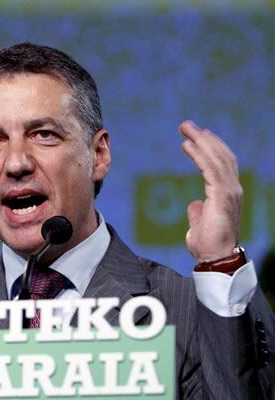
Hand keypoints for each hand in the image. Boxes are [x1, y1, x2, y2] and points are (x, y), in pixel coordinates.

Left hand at [179, 120, 241, 261]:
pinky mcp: (222, 196)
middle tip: (187, 125)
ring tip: (185, 128)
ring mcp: (229, 191)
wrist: (215, 257)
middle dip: (204, 138)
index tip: (199, 135)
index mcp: (226, 194)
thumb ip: (198, 211)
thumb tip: (194, 203)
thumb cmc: (208, 244)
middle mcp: (232, 189)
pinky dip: (199, 155)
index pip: (221, 164)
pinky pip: (210, 169)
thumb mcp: (199, 223)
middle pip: (220, 156)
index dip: (211, 148)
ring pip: (216, 158)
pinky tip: (187, 145)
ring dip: (200, 140)